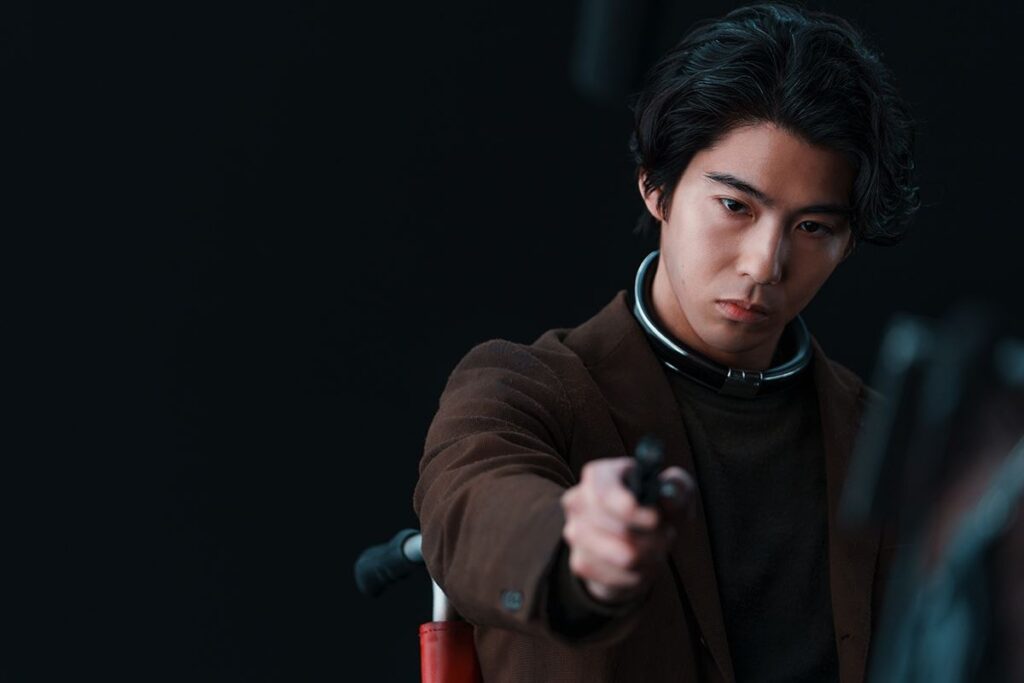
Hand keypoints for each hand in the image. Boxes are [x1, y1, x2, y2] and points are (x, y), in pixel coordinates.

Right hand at [559, 457, 694, 604]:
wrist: (642, 541)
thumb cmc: (658, 507)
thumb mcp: (675, 491)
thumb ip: (678, 487)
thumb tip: (668, 496)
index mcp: (599, 475)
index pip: (604, 494)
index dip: (630, 510)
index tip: (655, 519)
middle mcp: (578, 501)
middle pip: (617, 528)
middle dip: (653, 536)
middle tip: (668, 533)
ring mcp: (575, 534)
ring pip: (621, 557)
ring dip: (650, 556)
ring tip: (658, 547)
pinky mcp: (580, 564)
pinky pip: (618, 577)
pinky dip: (639, 575)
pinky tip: (643, 564)